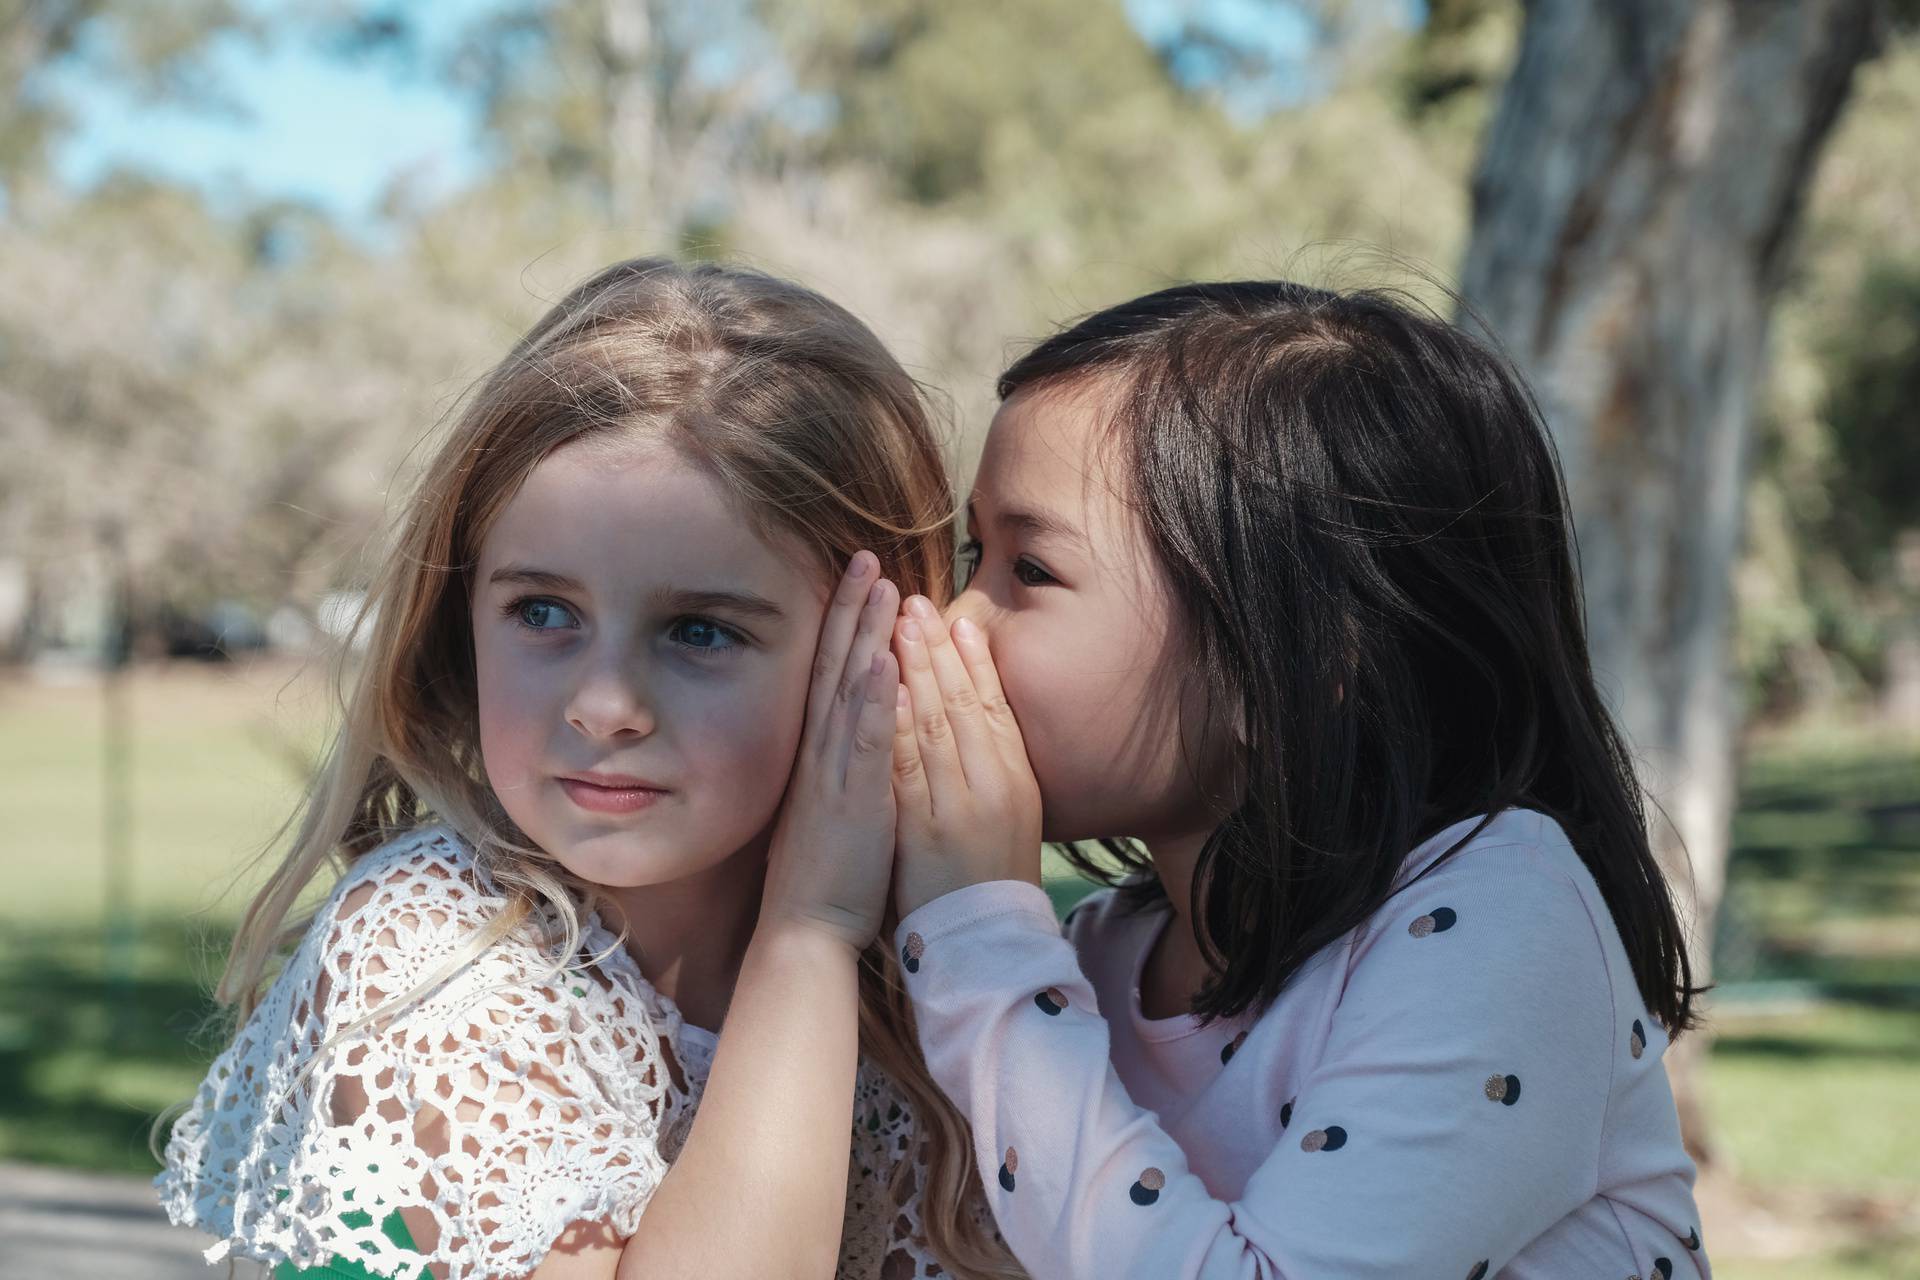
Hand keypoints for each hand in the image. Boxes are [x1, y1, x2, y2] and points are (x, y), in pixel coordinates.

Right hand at [759, 551, 901, 950]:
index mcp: (817, 755)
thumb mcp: (828, 807)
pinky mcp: (852, 800)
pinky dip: (869, 700)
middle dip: (850, 610)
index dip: (842, 625)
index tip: (857, 581)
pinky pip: (861, 742)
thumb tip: (849, 734)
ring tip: (878, 584)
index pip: (829, 676)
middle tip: (865, 557)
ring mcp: (832, 773)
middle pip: (833, 667)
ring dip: (862, 635)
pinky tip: (880, 660)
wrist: (806, 928)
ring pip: (846, 690)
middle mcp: (819, 754)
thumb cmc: (825, 876)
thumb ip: (836, 766)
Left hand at [889, 596, 1042, 919]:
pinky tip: (886, 681)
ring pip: (937, 722)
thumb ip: (991, 772)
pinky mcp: (924, 826)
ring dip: (918, 667)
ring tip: (900, 619)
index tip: (954, 615)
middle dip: (939, 648)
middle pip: (964, 703)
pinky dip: (897, 719)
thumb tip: (979, 727)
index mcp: (1012, 780)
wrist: (978, 944)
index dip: (973, 659)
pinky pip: (908, 763)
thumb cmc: (985, 882)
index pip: (990, 705)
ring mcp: (956, 804)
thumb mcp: (1003, 819)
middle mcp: (990, 785)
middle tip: (917, 600)